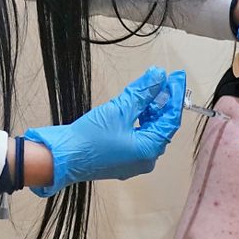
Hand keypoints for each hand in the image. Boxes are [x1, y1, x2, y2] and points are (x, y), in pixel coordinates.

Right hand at [25, 67, 186, 196]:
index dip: (174, 96)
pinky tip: (136, 107)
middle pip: (162, 126)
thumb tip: (158, 76)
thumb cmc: (88, 138)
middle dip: (163, 102)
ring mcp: (134, 162)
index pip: (170, 119)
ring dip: (150, 111)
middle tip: (163, 80)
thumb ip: (142, 92)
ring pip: (149, 132)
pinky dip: (140, 122)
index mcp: (149, 150)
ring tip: (148, 90)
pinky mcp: (122, 161)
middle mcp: (146, 160)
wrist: (62, 157)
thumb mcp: (119, 109)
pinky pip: (138, 138)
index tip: (176, 77)